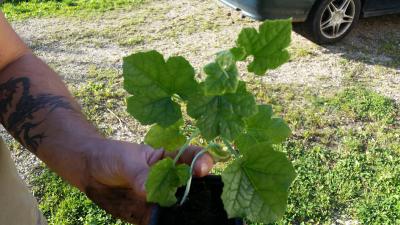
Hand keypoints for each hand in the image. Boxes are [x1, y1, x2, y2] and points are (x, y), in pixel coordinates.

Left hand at [80, 138, 213, 224]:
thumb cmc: (111, 156)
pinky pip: (161, 221)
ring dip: (185, 212)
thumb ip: (139, 174)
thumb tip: (148, 191)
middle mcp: (168, 179)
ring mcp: (160, 198)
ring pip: (179, 206)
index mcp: (168, 159)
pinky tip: (166, 223)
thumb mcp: (126, 161)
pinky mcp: (148, 214)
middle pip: (191, 185)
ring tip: (189, 217)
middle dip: (200, 191)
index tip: (202, 169)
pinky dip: (165, 223)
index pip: (191, 157)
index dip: (202, 161)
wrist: (89, 171)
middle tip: (203, 199)